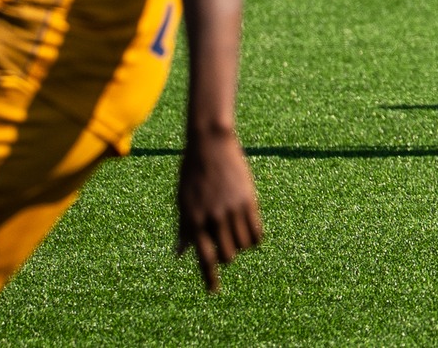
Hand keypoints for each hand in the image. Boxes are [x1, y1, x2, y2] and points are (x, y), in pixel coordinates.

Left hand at [176, 126, 261, 291]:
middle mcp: (213, 218)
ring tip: (236, 232)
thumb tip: (180, 254)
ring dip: (240, 245)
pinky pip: (257, 233)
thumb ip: (184, 229)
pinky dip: (255, 238)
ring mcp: (232, 210)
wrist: (210, 144)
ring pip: (243, 246)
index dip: (209, 278)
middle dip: (227, 255)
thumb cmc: (192, 173)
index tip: (214, 292)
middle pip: (227, 255)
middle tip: (226, 243)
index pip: (204, 258)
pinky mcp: (249, 201)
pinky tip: (250, 232)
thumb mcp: (182, 202)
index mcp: (193, 221)